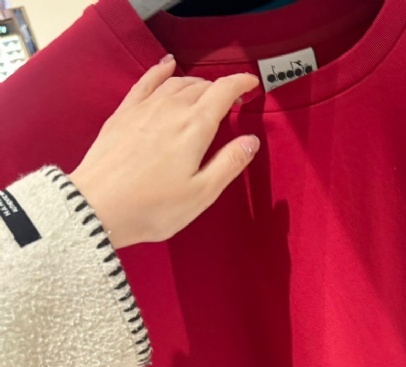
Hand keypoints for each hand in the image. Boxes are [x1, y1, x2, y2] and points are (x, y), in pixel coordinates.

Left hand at [69, 55, 260, 249]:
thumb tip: (250, 141)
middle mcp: (170, 109)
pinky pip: (146, 81)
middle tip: (232, 100)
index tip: (251, 85)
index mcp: (194, 128)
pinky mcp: (124, 114)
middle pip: (202, 86)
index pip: (224, 92)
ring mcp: (144, 109)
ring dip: (197, 83)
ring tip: (207, 91)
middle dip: (221, 89)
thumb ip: (229, 163)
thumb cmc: (152, 207)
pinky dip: (161, 70)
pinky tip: (167, 65)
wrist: (98, 207)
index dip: (241, 84)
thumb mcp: (201, 193)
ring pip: (177, 83)